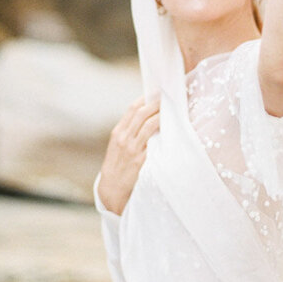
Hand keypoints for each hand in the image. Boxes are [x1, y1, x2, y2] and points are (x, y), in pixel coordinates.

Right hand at [97, 96, 159, 214]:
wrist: (111, 190)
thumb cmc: (117, 166)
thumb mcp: (117, 146)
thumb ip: (129, 132)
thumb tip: (147, 117)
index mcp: (117, 132)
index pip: (131, 109)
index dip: (145, 98)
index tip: (156, 92)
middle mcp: (123, 138)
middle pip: (141, 114)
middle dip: (155, 103)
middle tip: (167, 97)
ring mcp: (132, 149)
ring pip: (148, 125)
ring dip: (160, 115)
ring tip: (171, 109)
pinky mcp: (140, 160)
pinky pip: (153, 143)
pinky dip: (161, 133)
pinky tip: (170, 129)